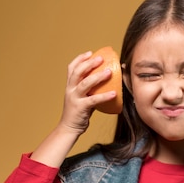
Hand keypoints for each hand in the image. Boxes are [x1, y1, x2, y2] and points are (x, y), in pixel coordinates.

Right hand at [30, 52, 116, 167]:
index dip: (80, 59)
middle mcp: (70, 90)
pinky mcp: (80, 108)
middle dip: (89, 63)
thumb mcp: (81, 97)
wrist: (69, 128)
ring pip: (85, 84)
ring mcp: (74, 98)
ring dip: (97, 77)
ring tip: (109, 72)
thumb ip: (89, 89)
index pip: (71, 68)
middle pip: (78, 72)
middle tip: (101, 58)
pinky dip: (105, 96)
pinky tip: (114, 94)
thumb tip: (105, 81)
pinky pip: (94, 100)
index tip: (90, 53)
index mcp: (69, 86)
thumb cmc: (78, 112)